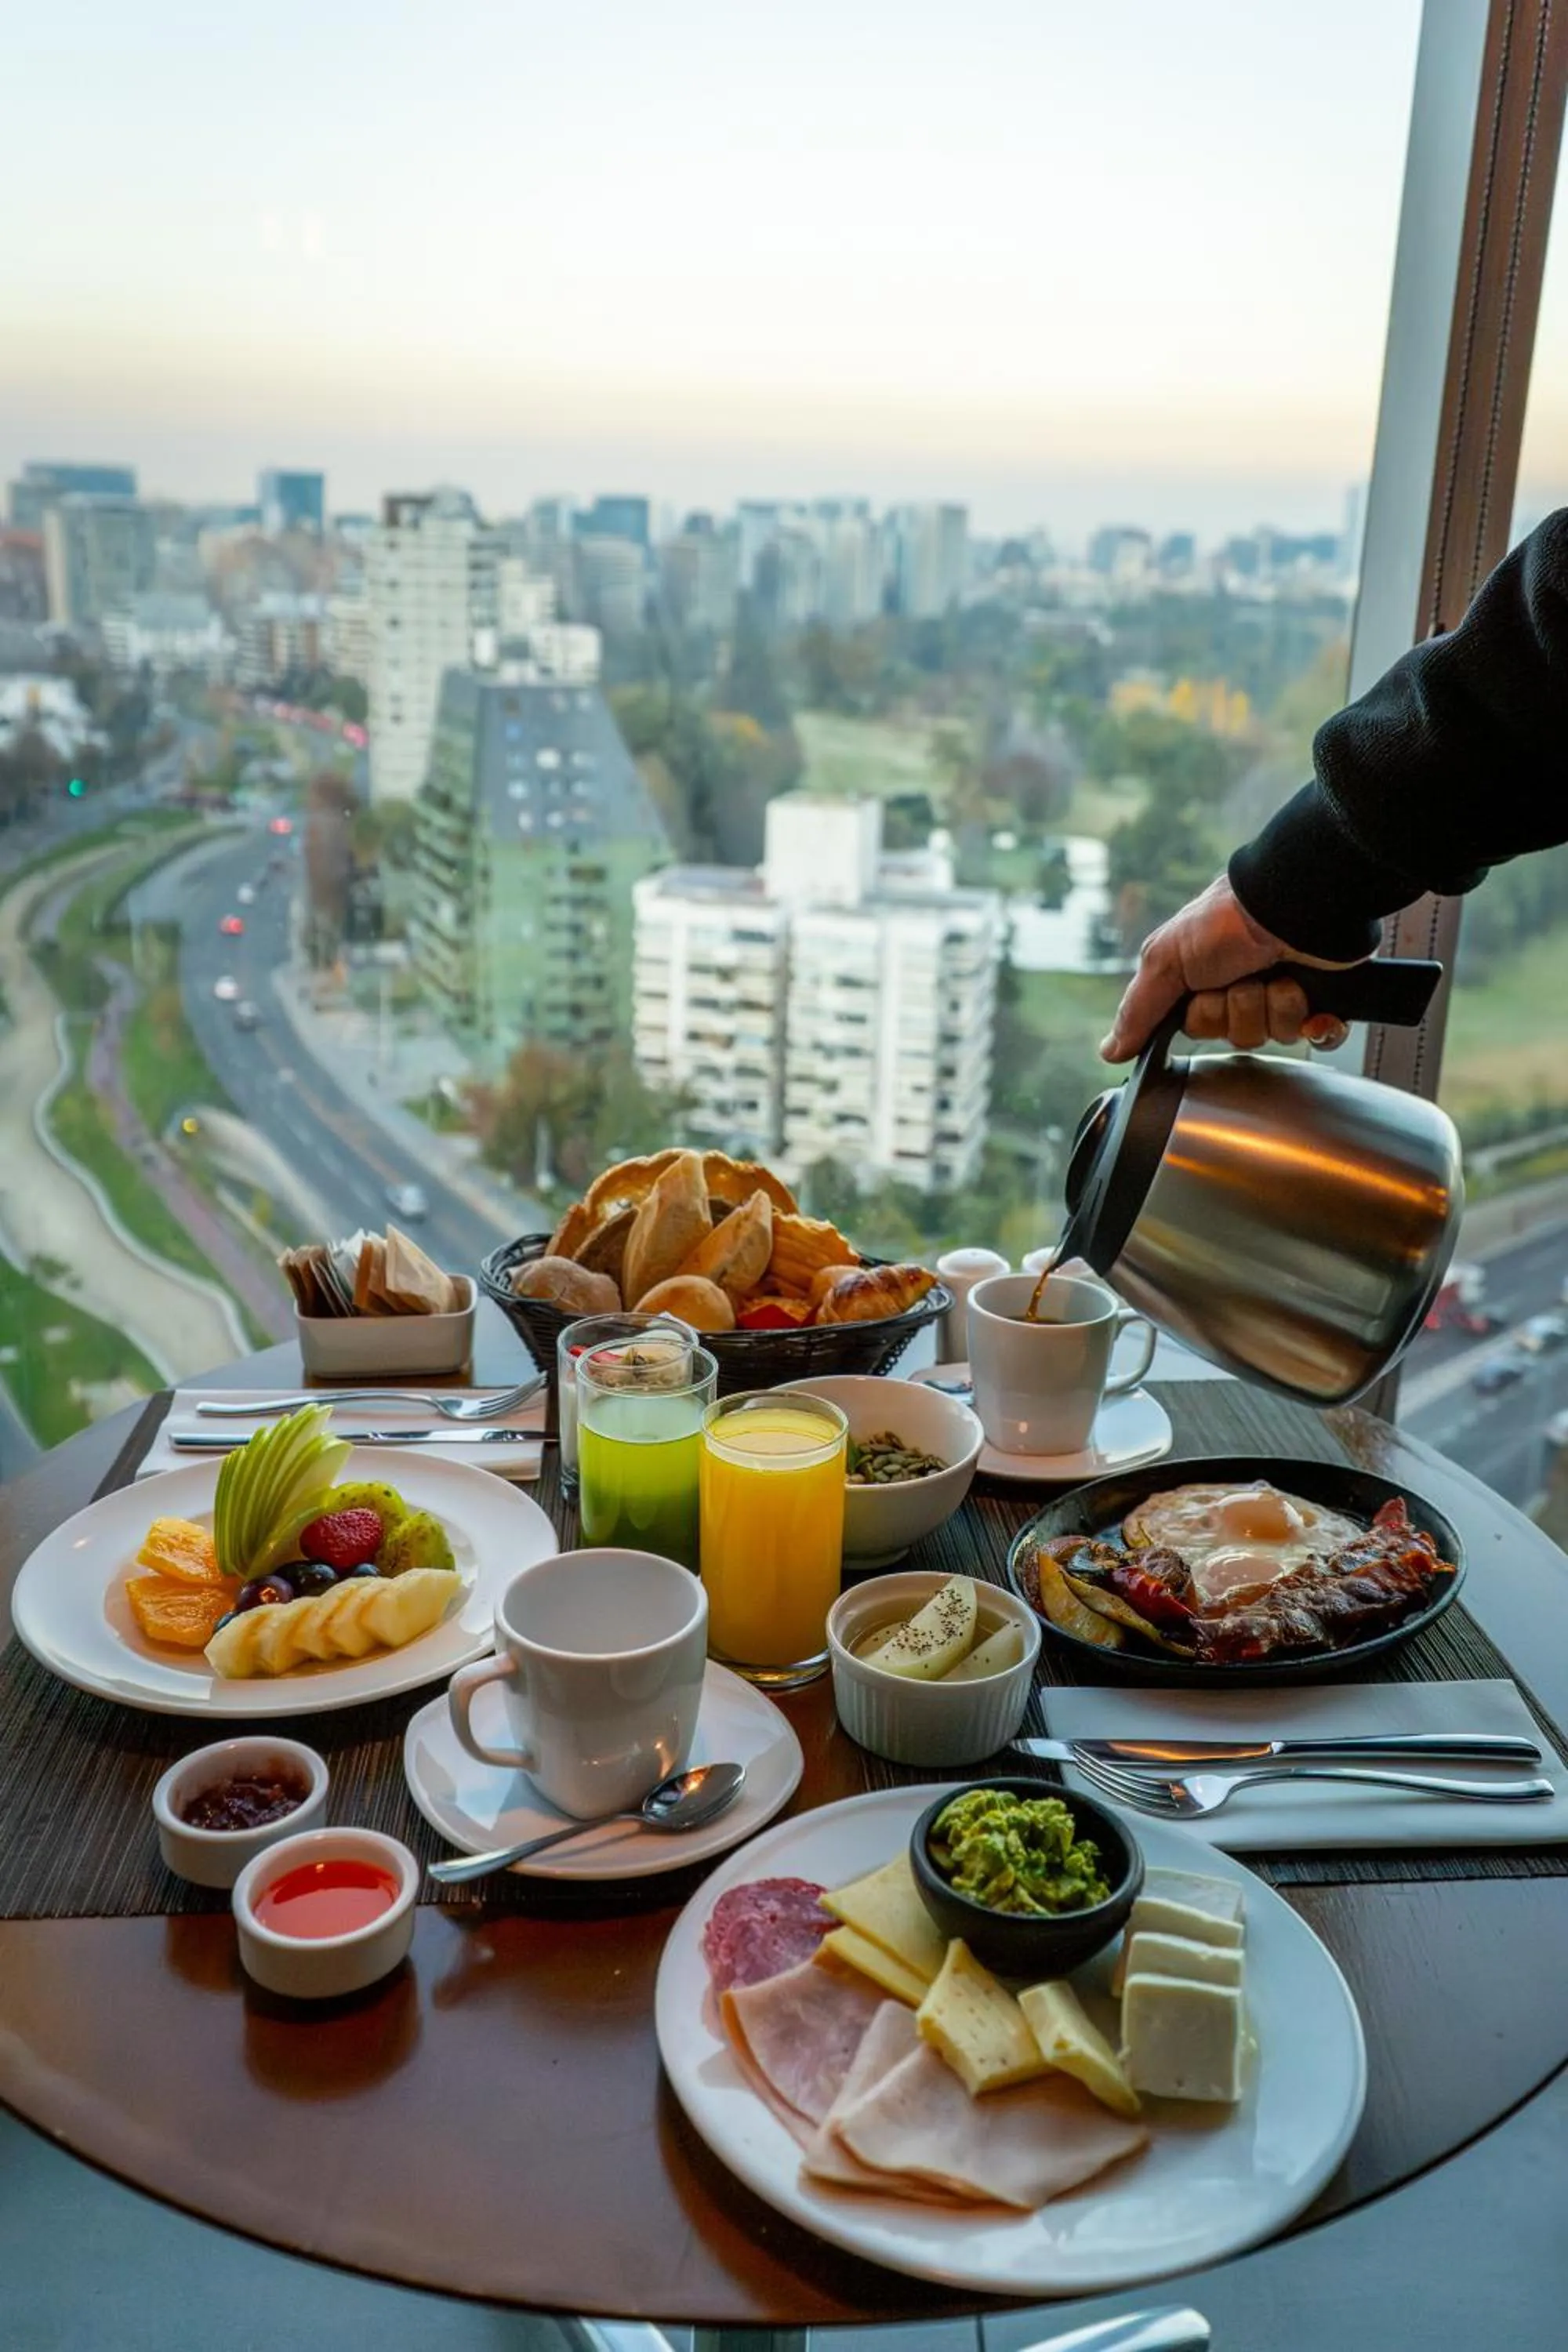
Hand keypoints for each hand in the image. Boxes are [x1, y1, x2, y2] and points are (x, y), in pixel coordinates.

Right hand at [1099, 876, 1361, 1061]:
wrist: (1291, 903)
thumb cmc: (1226, 921)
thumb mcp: (1165, 958)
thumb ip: (1137, 1009)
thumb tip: (1109, 1052)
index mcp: (1206, 979)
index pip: (1198, 1027)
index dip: (1203, 1018)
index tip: (1205, 993)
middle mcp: (1244, 987)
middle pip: (1236, 1035)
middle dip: (1239, 1009)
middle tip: (1243, 977)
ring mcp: (1284, 993)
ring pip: (1275, 1035)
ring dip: (1274, 1006)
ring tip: (1278, 974)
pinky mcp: (1324, 1001)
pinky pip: (1320, 1038)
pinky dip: (1317, 1023)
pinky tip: (1313, 1004)